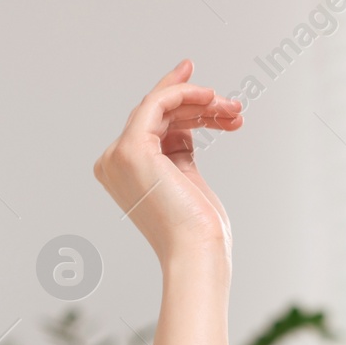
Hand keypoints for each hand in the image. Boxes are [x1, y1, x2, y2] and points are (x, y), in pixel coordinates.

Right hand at [93, 58, 243, 261]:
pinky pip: (157, 103)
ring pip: (159, 106)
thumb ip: (178, 150)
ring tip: (232, 108)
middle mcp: (113, 162)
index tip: (209, 93)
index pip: (153, 127)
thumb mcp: (186, 179)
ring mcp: (119, 155)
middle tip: (232, 104)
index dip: (180, 104)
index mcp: (123, 172)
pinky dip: (183, 93)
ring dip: (199, 101)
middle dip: (197, 105)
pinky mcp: (132, 148)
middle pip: (157, 115)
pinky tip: (210, 98)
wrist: (196, 251)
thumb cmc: (197, 229)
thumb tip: (189, 122)